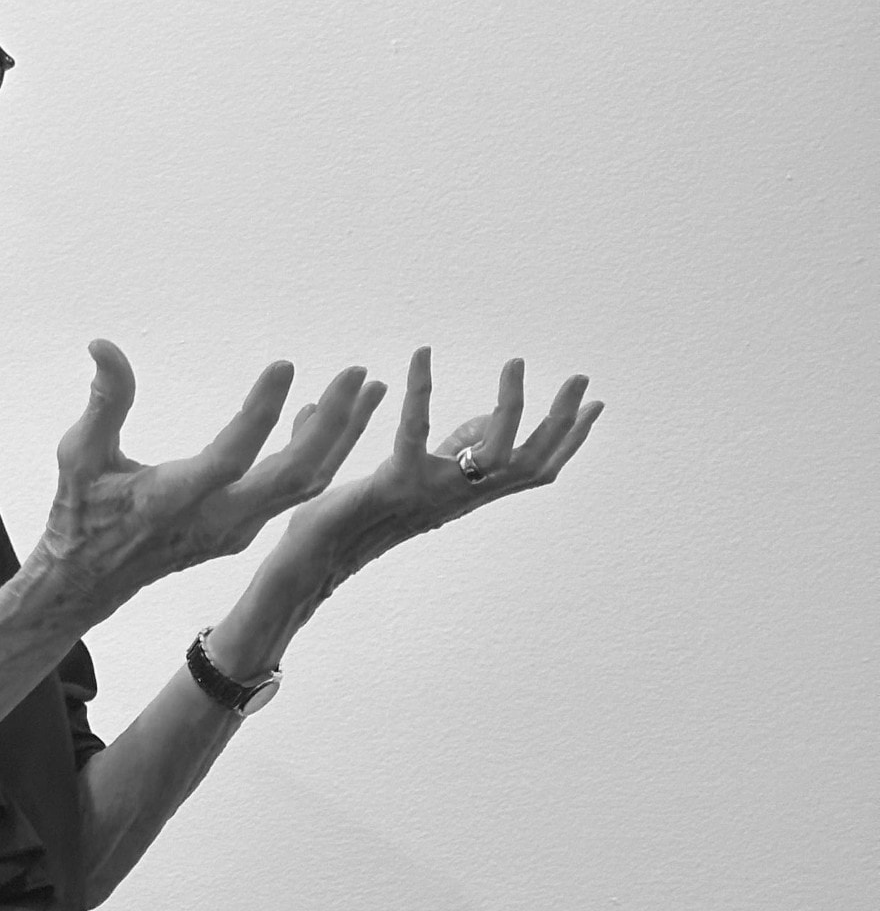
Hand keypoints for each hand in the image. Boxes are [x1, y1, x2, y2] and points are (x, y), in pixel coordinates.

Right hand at [31, 339, 387, 623]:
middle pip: (293, 478)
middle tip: (355, 373)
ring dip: (340, 437)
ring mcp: (236, 530)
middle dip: (333, 425)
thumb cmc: (80, 511)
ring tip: (363, 387)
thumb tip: (103, 344)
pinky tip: (320, 414)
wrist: (91, 580)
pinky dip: (316, 452)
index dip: (260, 413)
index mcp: (172, 501)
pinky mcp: (244, 531)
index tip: (286, 365)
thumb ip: (104, 402)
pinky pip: (293, 491)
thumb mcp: (80, 455)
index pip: (231, 457)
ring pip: (305, 486)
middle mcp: (215, 522)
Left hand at [280, 349, 603, 589]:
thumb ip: (451, 451)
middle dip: (562, 422)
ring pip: (493, 455)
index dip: (569, 441)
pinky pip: (413, 434)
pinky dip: (419, 391)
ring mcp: (430, 494)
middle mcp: (458, 499)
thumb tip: (478, 423)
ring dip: (511, 407)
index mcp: (466, 496)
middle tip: (580, 378)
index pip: (534, 472)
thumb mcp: (415, 479)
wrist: (315, 555)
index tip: (595, 404)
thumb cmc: (357, 516)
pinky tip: (421, 354)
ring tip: (516, 362)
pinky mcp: (393, 485)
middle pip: (529, 464)